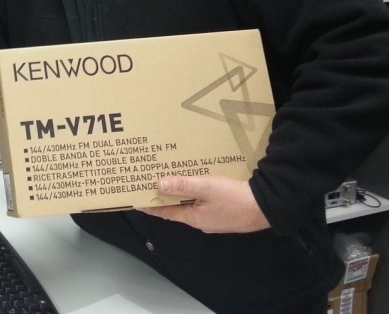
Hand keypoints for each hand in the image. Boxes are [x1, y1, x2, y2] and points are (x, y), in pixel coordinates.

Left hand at [137, 175, 270, 233]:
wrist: (267, 207)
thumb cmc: (234, 198)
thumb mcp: (206, 188)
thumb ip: (183, 185)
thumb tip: (158, 184)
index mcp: (194, 218)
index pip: (165, 212)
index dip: (150, 206)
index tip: (134, 201)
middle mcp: (201, 221)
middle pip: (177, 208)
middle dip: (163, 198)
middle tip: (149, 185)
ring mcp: (213, 218)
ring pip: (190, 205)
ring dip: (179, 195)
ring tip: (168, 181)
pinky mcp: (224, 213)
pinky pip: (202, 203)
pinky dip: (193, 194)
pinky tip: (194, 184)